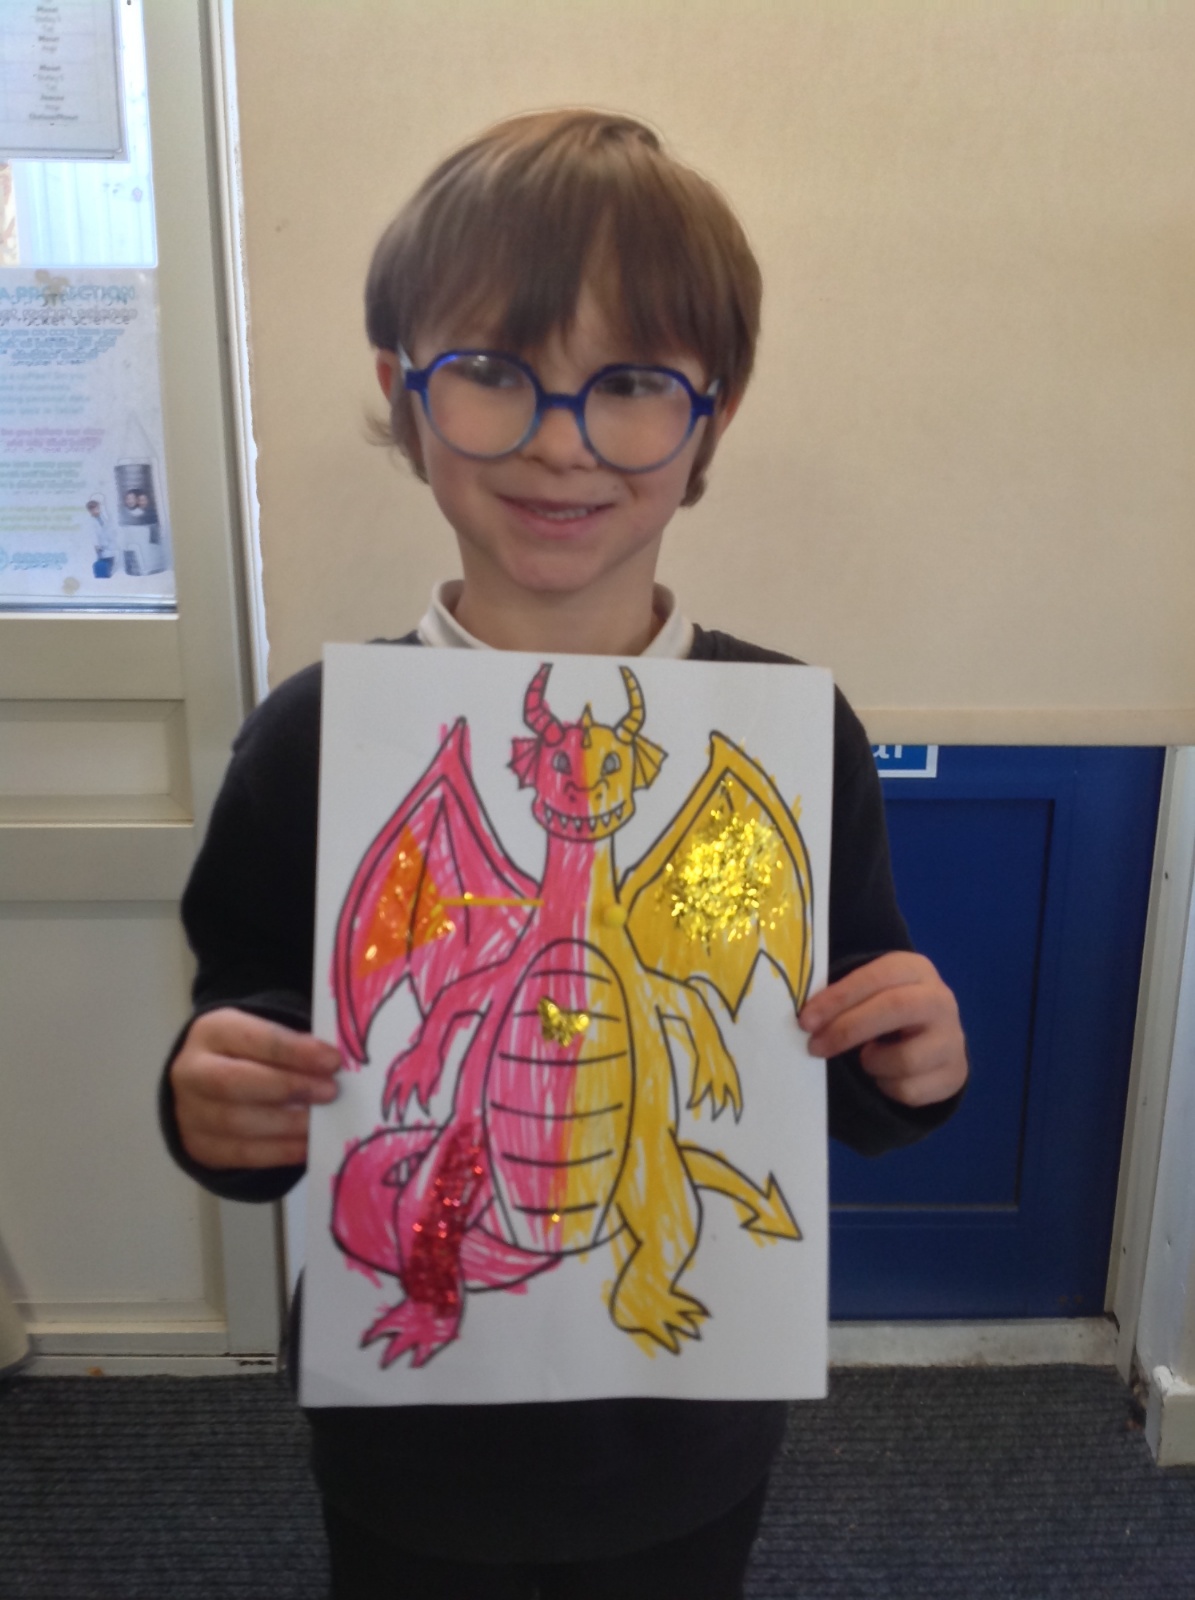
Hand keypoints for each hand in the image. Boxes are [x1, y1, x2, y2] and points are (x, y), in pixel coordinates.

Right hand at [170, 1008, 339, 1169]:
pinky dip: (279, 1152)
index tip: (332, 1060)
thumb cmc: (250, 1054)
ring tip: (320, 1122)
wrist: (205, 1083)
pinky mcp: (199, 1146)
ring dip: (286, 1124)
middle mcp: (191, 1071)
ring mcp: (190, 1112)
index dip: (294, 1051)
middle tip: (329, 1092)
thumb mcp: (264, 1035)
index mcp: (212, 1031)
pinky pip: (240, 1154)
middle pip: (234, 1082)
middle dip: (288, 1087)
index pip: (252, 1038)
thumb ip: (294, 1045)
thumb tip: (333, 1064)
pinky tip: (307, 1146)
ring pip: (236, 1122)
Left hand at [798, 952, 966, 1107]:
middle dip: (847, 1029)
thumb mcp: (870, 994)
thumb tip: (806, 1018)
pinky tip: (886, 1075)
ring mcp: (952, 1038)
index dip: (838, 998)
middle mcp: (939, 999)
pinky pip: (910, 1090)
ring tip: (866, 1059)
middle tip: (815, 1046)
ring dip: (872, 1063)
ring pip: (905, 1058)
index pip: (876, 976)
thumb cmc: (886, 1010)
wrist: (933, 1040)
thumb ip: (844, 997)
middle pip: (894, 1008)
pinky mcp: (955, 1074)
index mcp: (915, 969)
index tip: (806, 1020)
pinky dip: (887, 1087)